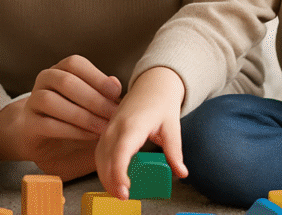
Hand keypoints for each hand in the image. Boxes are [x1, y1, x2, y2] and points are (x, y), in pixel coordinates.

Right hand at [0, 55, 122, 179]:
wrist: (40, 140)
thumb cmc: (72, 120)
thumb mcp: (90, 107)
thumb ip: (102, 96)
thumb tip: (116, 83)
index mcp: (60, 70)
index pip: (75, 63)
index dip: (96, 76)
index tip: (116, 92)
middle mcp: (44, 81)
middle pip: (65, 81)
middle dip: (93, 98)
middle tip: (113, 114)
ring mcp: (33, 102)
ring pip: (51, 100)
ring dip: (81, 115)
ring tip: (102, 128)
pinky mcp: (28, 125)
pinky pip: (47, 123)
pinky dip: (71, 130)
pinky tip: (88, 136)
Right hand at [95, 67, 187, 199]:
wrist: (153, 83)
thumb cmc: (162, 103)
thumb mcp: (173, 127)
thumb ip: (174, 152)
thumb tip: (182, 173)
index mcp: (133, 124)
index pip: (120, 152)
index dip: (119, 173)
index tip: (125, 190)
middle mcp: (116, 126)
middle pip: (105, 158)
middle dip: (111, 181)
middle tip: (124, 198)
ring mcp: (109, 127)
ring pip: (99, 156)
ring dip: (105, 176)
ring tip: (119, 193)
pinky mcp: (108, 129)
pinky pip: (100, 151)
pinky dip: (103, 167)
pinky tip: (113, 179)